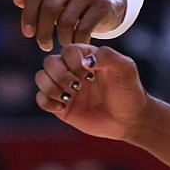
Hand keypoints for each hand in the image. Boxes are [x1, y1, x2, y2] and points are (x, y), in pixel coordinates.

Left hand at [14, 0, 123, 50]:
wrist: (103, 1)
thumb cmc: (69, 1)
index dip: (28, 16)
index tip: (28, 33)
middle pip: (49, 8)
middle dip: (43, 31)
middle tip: (43, 45)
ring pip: (66, 21)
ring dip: (61, 38)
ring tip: (61, 43)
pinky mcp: (102, 4)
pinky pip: (83, 29)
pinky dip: (76, 40)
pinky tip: (74, 43)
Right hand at [34, 42, 149, 141]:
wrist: (129, 119)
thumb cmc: (129, 91)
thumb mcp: (125, 68)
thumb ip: (107, 56)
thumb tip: (84, 61)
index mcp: (85, 56)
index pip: (67, 50)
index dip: (73, 62)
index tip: (90, 74)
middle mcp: (72, 70)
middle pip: (49, 62)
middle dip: (60, 75)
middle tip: (78, 87)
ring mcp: (64, 88)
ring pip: (40, 78)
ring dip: (51, 87)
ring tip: (69, 97)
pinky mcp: (60, 106)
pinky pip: (40, 99)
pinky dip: (47, 102)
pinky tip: (63, 107)